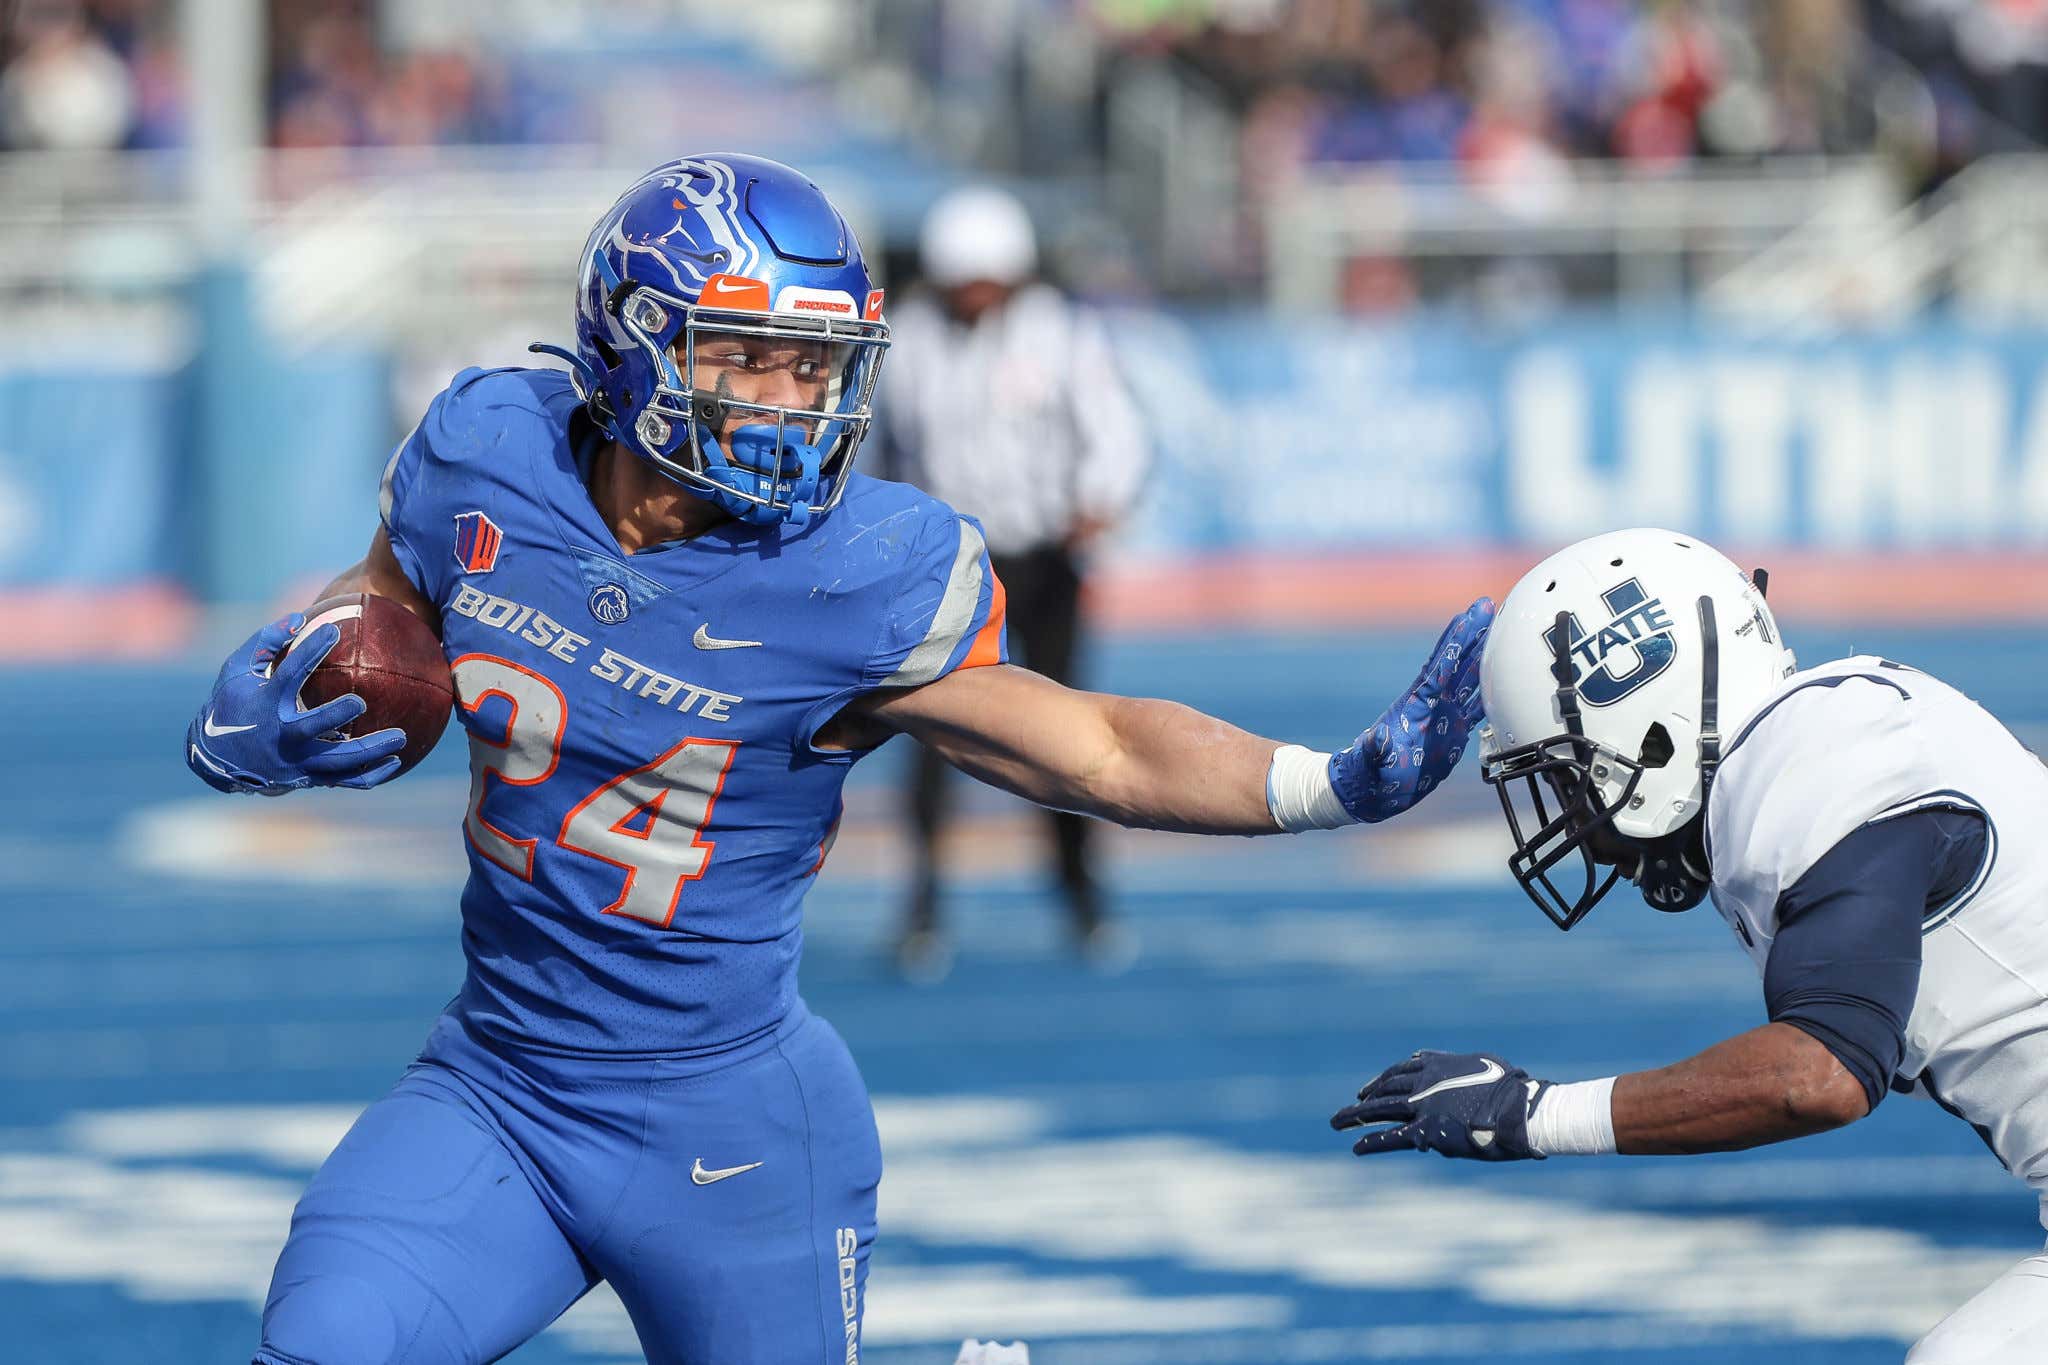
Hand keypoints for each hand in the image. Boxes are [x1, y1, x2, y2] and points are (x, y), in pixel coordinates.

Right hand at [185, 613, 406, 794]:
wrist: (216, 758)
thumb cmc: (233, 702)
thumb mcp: (237, 669)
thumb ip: (266, 641)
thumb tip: (298, 617)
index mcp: (265, 703)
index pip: (289, 674)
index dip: (309, 650)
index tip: (332, 630)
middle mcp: (280, 735)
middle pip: (311, 728)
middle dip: (334, 715)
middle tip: (361, 702)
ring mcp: (294, 761)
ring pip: (336, 761)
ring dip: (369, 751)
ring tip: (401, 737)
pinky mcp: (306, 778)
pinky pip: (343, 780)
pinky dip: (369, 775)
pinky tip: (395, 763)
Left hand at [1330, 596, 1491, 821]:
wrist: (1372, 790)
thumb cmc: (1368, 776)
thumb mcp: (1369, 762)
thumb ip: (1373, 751)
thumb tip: (1376, 741)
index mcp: (1415, 706)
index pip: (1440, 667)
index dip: (1455, 642)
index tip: (1468, 615)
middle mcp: (1432, 704)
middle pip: (1456, 662)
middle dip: (1471, 634)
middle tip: (1486, 605)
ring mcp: (1443, 715)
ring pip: (1467, 678)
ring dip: (1482, 655)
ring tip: (1498, 630)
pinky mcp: (1452, 731)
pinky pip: (1475, 705)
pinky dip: (1490, 690)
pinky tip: (1504, 679)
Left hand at [1331, 1049, 1546, 1161]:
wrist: (1516, 1109)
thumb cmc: (1511, 1089)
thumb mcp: (1483, 1065)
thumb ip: (1462, 1068)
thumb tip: (1460, 1071)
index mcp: (1437, 1065)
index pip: (1401, 1071)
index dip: (1383, 1080)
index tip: (1370, 1089)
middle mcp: (1423, 1082)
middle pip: (1385, 1088)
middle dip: (1366, 1097)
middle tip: (1349, 1105)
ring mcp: (1422, 1106)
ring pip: (1380, 1109)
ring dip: (1354, 1115)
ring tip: (1335, 1122)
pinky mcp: (1426, 1131)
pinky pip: (1392, 1137)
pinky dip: (1373, 1142)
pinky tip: (1357, 1147)